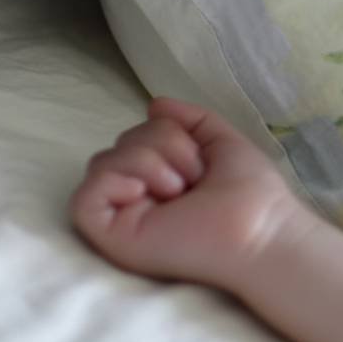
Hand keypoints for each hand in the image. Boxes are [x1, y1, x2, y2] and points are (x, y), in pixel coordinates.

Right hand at [71, 97, 314, 289]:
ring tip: (179, 191)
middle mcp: (137, 197)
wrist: (259, 232)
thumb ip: (190, 121)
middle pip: (120, 143)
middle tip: (194, 180)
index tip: (202, 163)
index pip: (138, 135)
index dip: (169, 135)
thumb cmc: (250, 194)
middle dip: (164, 147)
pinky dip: (115, 182)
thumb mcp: (222, 142)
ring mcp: (121, 217)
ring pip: (102, 161)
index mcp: (160, 178)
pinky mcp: (108, 237)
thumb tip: (154, 104)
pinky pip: (83, 195)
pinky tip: (145, 194)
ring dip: (150, 164)